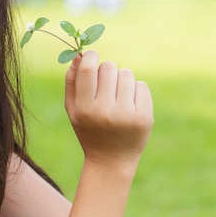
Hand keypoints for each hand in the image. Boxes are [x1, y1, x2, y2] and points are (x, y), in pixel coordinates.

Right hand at [64, 51, 153, 168]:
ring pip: (126, 73)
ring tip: (117, 96)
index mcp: (85, 108)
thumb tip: (80, 56)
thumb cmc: (89, 129)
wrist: (111, 160)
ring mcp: (127, 114)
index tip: (92, 57)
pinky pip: (141, 85)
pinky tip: (129, 104)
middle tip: (105, 86)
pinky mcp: (144, 117)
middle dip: (106, 71)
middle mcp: (105, 111)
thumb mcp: (73, 109)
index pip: (87, 69)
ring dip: (121, 80)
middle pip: (108, 67)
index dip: (90, 57)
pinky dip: (135, 90)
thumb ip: (71, 81)